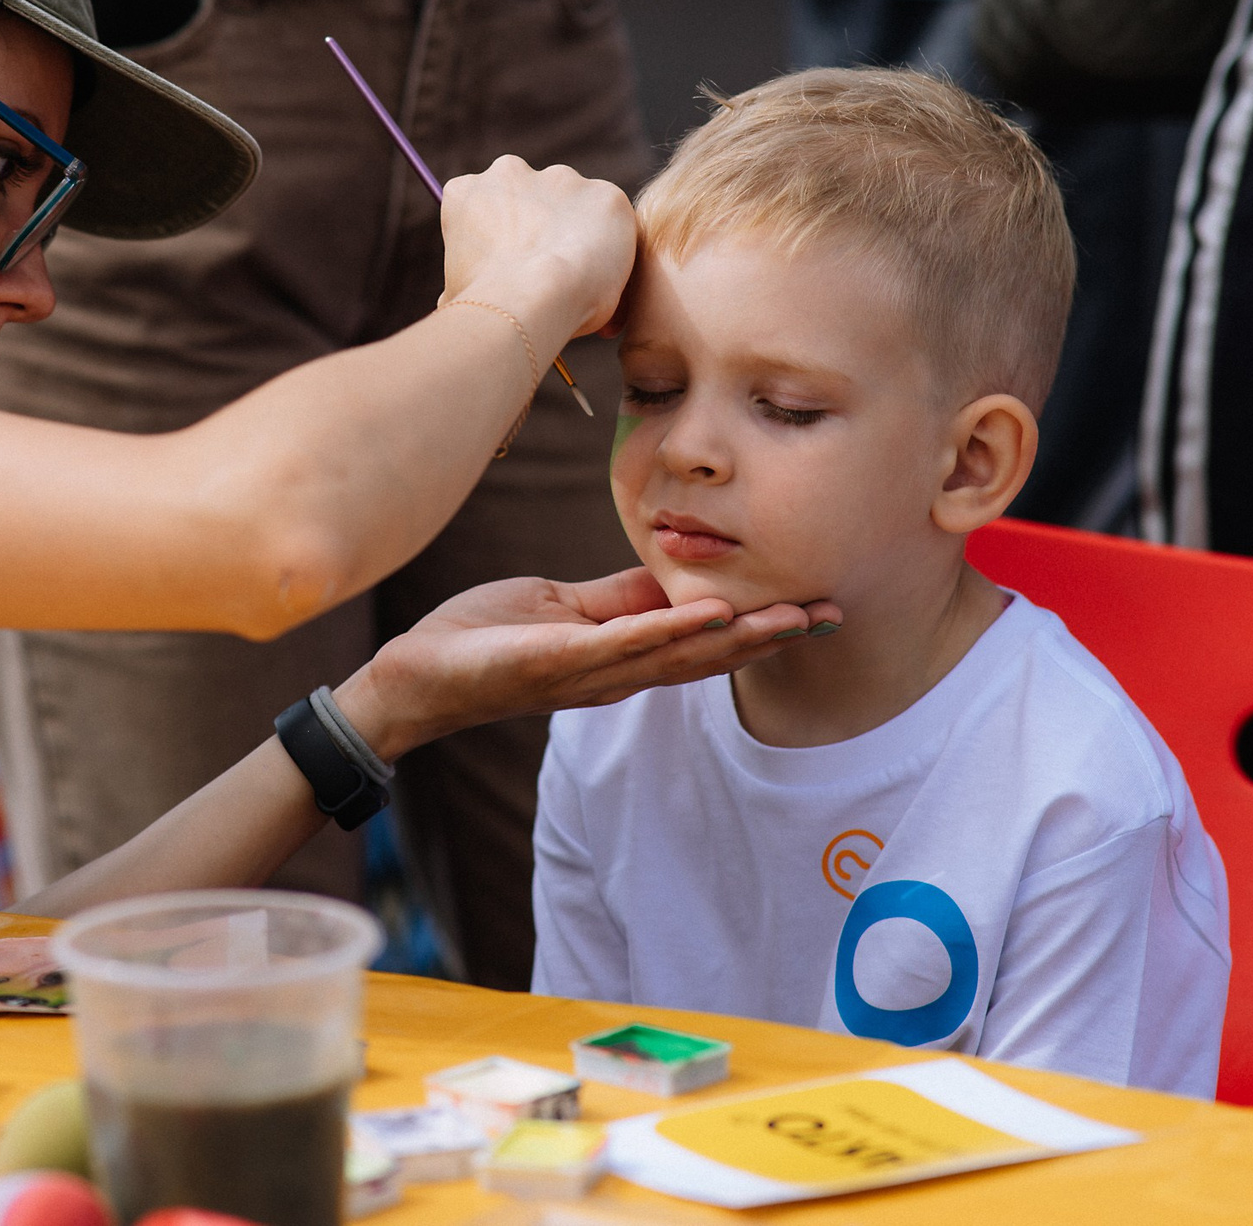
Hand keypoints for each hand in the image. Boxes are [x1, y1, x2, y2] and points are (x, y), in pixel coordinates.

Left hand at [335, 567, 845, 761]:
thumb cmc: (488, 638)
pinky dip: (669, 629)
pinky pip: (622, 645)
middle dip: (772, 636)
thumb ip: (620, 598)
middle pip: (711, 654)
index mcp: (623, 655)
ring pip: (680, 654)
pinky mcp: (558, 663)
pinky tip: (710, 614)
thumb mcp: (566, 607)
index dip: (762, 624)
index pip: (705, 638)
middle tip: (830, 614)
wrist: (421, 674)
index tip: (817, 605)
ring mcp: (592, 672)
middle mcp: (619, 672)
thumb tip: (677, 578)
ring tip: (792, 615)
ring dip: (740, 636)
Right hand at [440, 153, 637, 341]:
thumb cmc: (487, 304)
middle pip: (532, 199)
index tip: (510, 269)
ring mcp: (560, 178)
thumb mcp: (457, 288)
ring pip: (575, 208)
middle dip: (541, 229)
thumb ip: (465, 276)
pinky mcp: (605, 195)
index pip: (484, 207)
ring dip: (578, 237)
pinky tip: (600, 281)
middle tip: (546, 274)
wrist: (530, 298)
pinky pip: (612, 226)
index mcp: (465, 192)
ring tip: (577, 283)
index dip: (501, 242)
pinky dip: (611, 252)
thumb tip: (450, 303)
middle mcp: (509, 171)